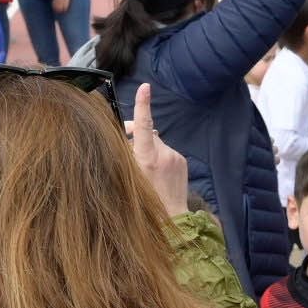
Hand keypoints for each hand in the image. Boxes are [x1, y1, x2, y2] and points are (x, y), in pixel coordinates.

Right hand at [127, 83, 190, 218]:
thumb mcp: (128, 177)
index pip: (144, 125)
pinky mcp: (182, 161)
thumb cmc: (144, 201)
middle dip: (136, 137)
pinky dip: (159, 157)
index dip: (143, 105)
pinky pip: (166, 152)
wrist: (171, 218)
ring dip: (149, 150)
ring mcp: (175, 157)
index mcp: (147, 157)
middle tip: (126, 148)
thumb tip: (127, 137)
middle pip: (147, 133)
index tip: (144, 88)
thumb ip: (127, 155)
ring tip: (145, 170)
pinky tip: (157, 174)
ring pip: (156, 143)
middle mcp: (163, 154)